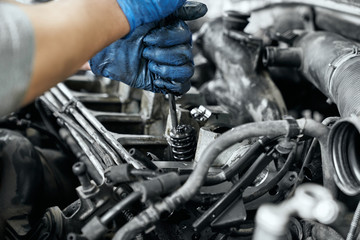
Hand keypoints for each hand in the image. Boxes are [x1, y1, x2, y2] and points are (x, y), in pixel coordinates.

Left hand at [90, 1, 206, 94]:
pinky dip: (171, 81)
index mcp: (169, 26)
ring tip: (150, 62)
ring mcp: (167, 61)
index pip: (184, 31)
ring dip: (166, 66)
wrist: (105, 54)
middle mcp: (171, 43)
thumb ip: (167, 6)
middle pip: (186, 50)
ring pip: (186, 67)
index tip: (151, 36)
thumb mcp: (143, 14)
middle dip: (164, 51)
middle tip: (146, 49)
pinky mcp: (163, 78)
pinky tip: (157, 75)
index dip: (169, 36)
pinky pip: (182, 84)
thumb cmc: (119, 32)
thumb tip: (198, 8)